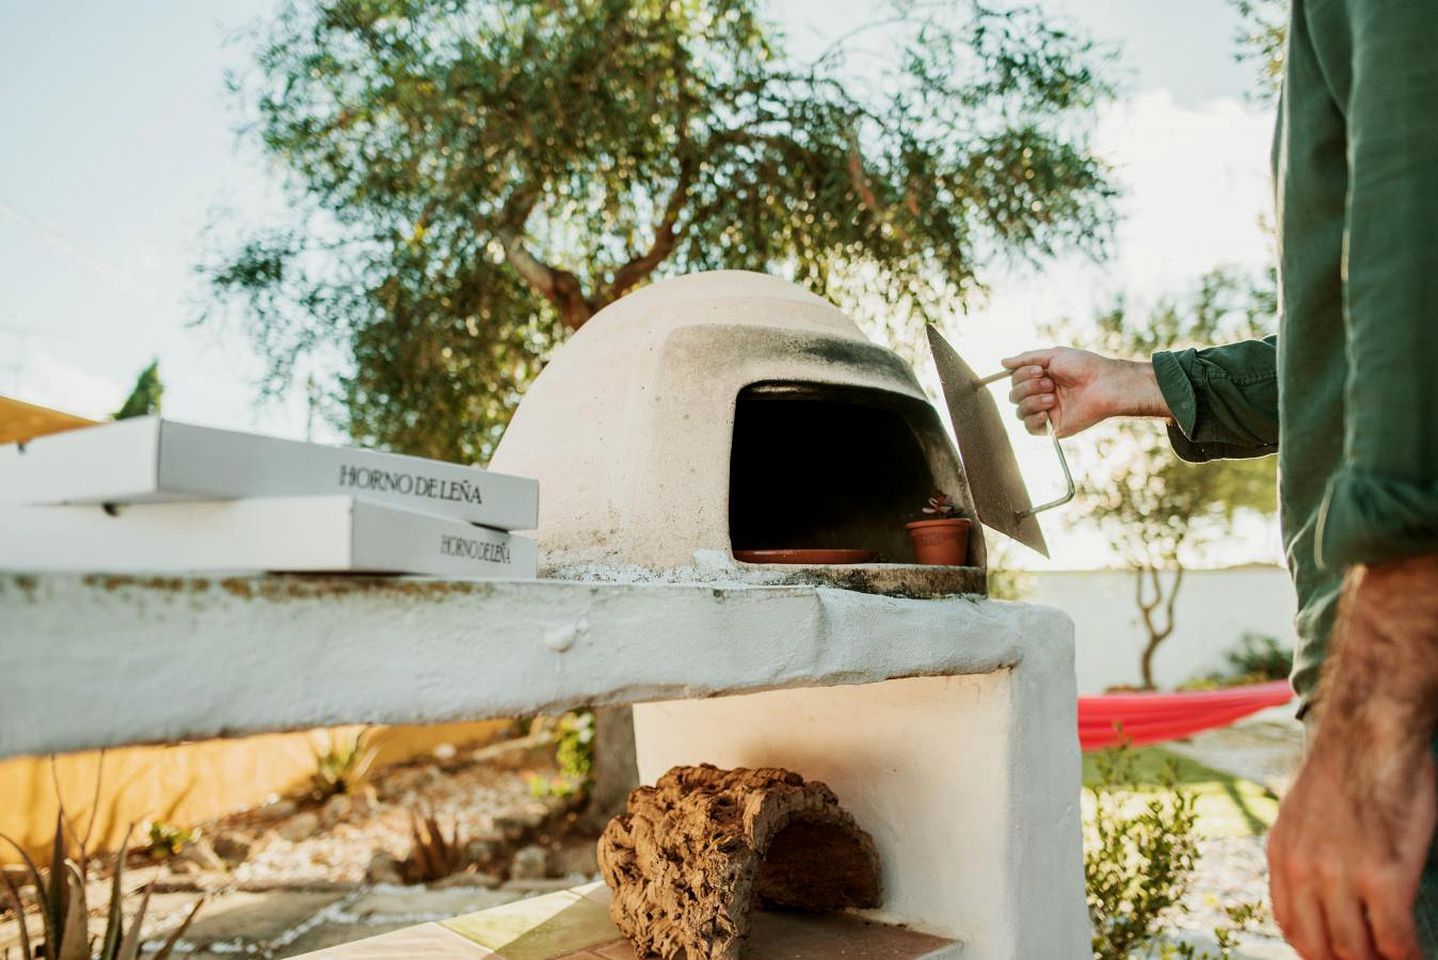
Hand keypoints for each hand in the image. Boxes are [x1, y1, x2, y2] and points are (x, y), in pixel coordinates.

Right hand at [1000, 347, 1169, 437]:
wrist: (1104, 384)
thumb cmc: (1084, 367)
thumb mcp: (1053, 355)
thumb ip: (1026, 359)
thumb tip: (1003, 362)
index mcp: (1041, 379)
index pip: (1015, 380)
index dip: (1022, 376)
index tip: (1040, 371)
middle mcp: (1041, 395)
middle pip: (1014, 396)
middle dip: (1027, 388)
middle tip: (1049, 384)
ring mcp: (1047, 412)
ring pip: (1020, 412)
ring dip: (1032, 402)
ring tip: (1052, 398)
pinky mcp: (1053, 427)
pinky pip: (1030, 428)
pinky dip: (1034, 419)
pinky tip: (1047, 412)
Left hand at [1268, 555, 1437, 959]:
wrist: (1370, 728)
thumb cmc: (1351, 766)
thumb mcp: (1304, 811)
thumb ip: (1306, 851)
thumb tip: (1322, 890)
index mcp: (1281, 854)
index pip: (1292, 927)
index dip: (1318, 952)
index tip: (1340, 957)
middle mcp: (1303, 870)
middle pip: (1322, 947)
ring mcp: (1341, 875)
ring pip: (1358, 950)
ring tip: (1397, 959)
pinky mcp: (1384, 876)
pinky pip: (1395, 939)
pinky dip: (1409, 956)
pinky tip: (1419, 955)